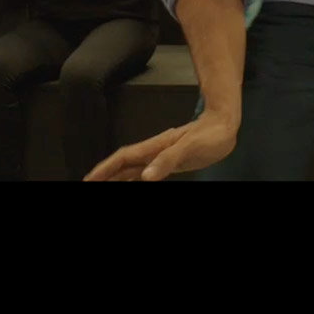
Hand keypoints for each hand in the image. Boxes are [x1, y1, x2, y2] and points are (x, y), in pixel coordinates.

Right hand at [87, 113, 238, 180]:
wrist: (224, 127)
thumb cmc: (210, 135)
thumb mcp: (190, 147)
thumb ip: (168, 161)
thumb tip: (147, 177)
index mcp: (155, 147)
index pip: (124, 159)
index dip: (106, 168)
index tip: (90, 179)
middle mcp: (154, 152)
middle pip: (122, 165)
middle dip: (105, 175)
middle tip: (89, 184)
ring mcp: (160, 157)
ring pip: (131, 170)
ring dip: (116, 178)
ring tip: (102, 186)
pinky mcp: (168, 162)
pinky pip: (144, 172)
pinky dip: (132, 179)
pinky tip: (129, 184)